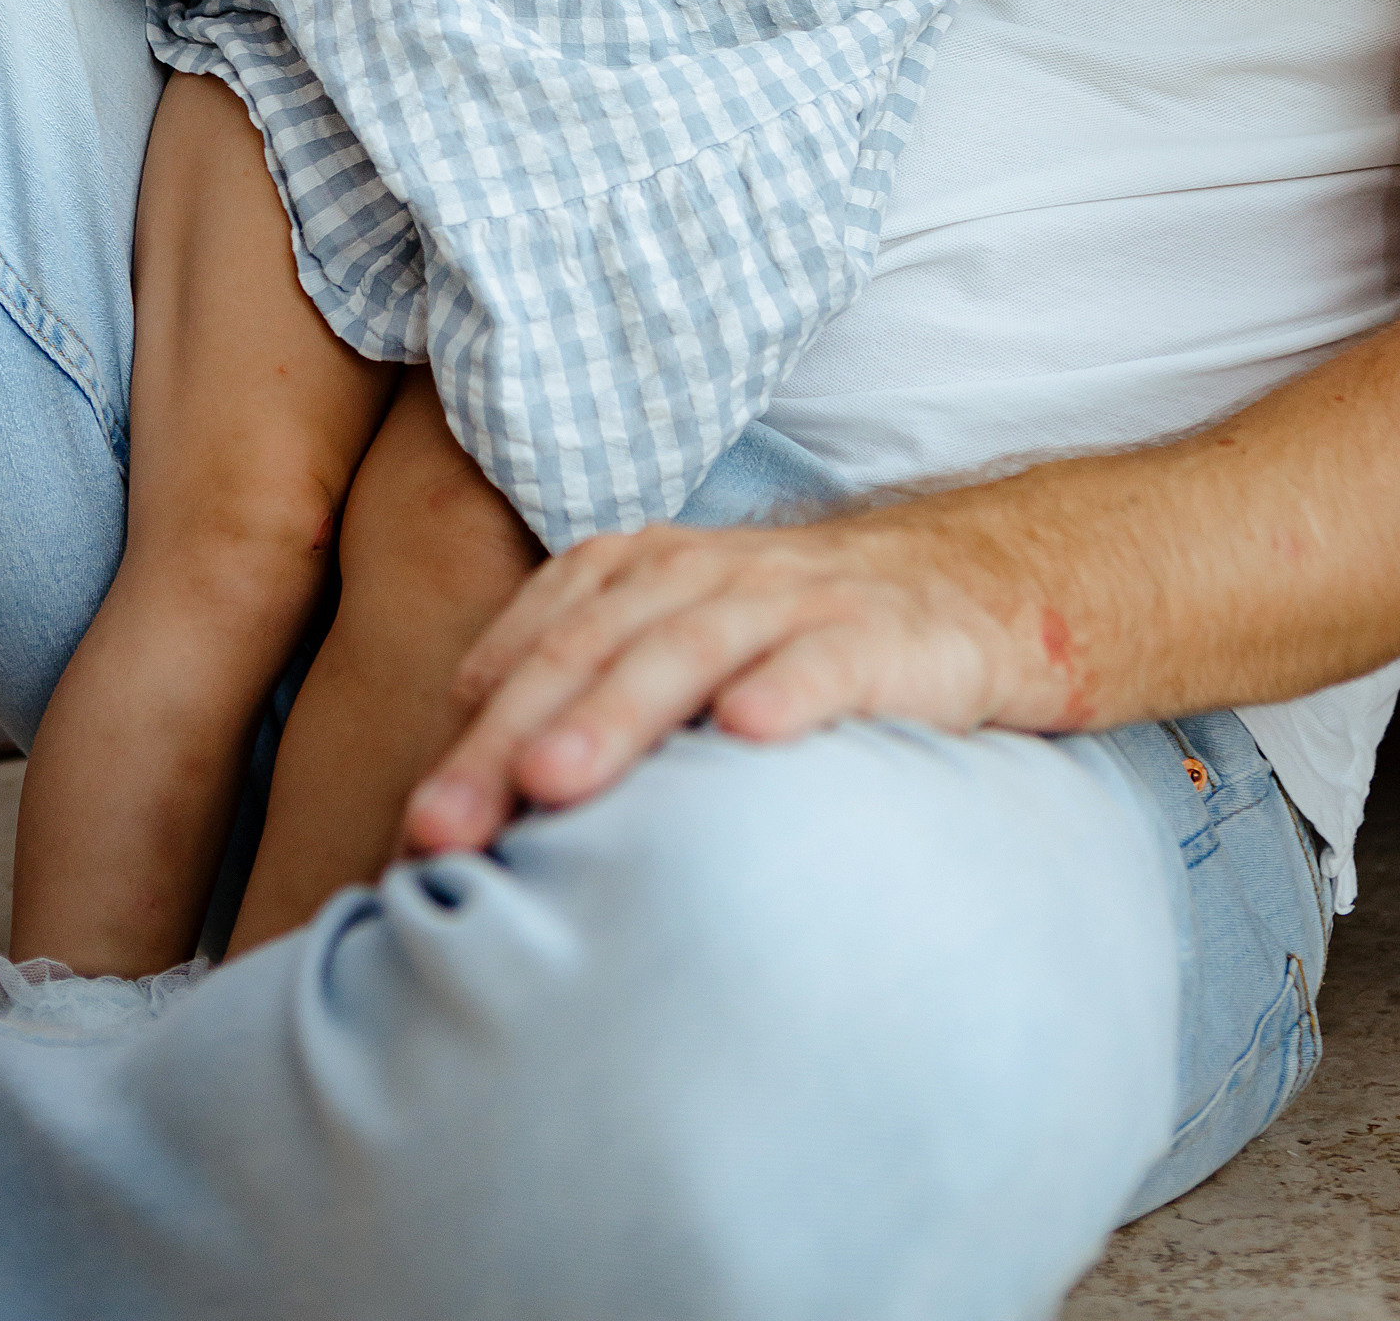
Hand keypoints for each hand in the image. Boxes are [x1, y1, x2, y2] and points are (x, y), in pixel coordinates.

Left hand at [399, 504, 1048, 857]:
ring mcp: (802, 601)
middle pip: (595, 646)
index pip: (545, 641)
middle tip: (442, 824)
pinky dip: (789, 686)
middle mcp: (714, 575)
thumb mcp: (694, 645)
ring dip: (619, 709)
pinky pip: (832, 658)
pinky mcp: (890, 635)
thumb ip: (593, 691)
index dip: (474, 727)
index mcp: (652, 573)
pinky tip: (747, 732)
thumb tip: (469, 793)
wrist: (985, 584)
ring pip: (693, 645)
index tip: (414, 826)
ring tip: (554, 780)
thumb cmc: (811, 638)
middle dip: (510, 735)